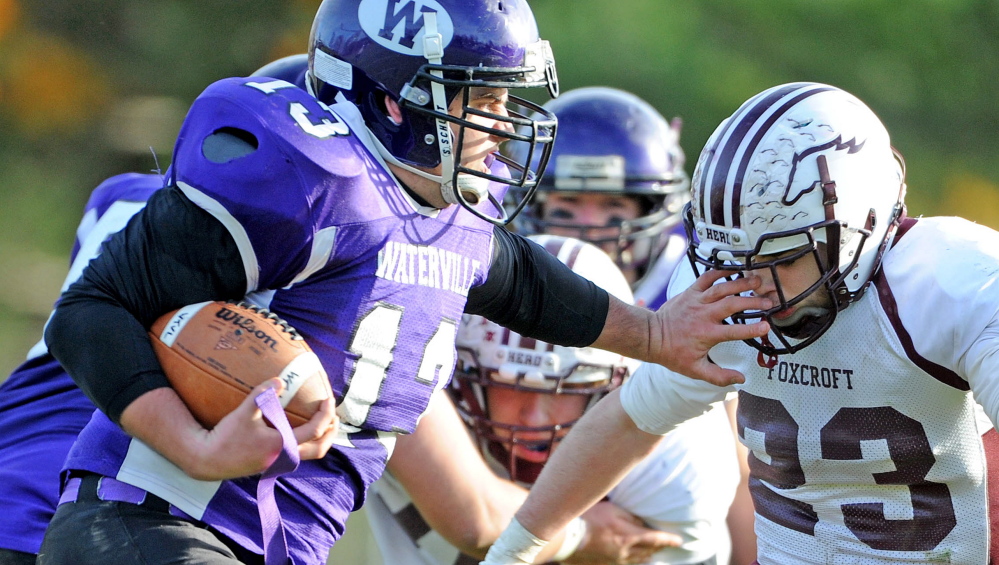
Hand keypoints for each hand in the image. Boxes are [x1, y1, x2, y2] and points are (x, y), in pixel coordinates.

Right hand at [187, 378, 338, 479]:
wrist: (207, 461)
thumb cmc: (225, 437)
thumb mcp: (243, 413)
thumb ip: (261, 395)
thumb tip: (279, 379)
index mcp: (282, 446)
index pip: (314, 431)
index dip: (325, 414)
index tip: (328, 399)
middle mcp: (283, 458)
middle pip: (319, 449)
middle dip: (330, 433)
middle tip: (334, 416)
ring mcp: (277, 463)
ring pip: (308, 454)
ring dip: (320, 439)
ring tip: (324, 423)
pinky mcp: (270, 464)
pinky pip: (296, 454)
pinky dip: (305, 442)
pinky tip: (299, 429)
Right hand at [565, 502, 680, 564]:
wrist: (568, 537)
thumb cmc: (589, 519)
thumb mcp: (613, 511)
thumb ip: (630, 517)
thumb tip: (641, 522)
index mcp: (629, 537)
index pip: (655, 539)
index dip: (668, 540)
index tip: (679, 541)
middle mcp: (625, 552)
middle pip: (647, 552)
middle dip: (658, 549)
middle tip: (665, 546)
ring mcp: (614, 561)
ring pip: (636, 561)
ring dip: (646, 557)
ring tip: (651, 554)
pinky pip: (623, 564)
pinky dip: (631, 561)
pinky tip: (630, 559)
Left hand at [654, 270, 771, 385]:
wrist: (651, 336)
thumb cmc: (673, 353)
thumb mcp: (695, 370)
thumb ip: (719, 376)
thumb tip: (741, 379)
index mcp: (707, 334)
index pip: (734, 331)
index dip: (751, 329)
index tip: (766, 327)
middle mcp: (703, 315)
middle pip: (732, 305)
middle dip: (752, 302)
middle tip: (769, 301)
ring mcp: (696, 301)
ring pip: (722, 288)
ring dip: (741, 284)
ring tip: (757, 282)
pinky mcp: (690, 292)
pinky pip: (706, 278)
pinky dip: (720, 272)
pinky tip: (733, 270)